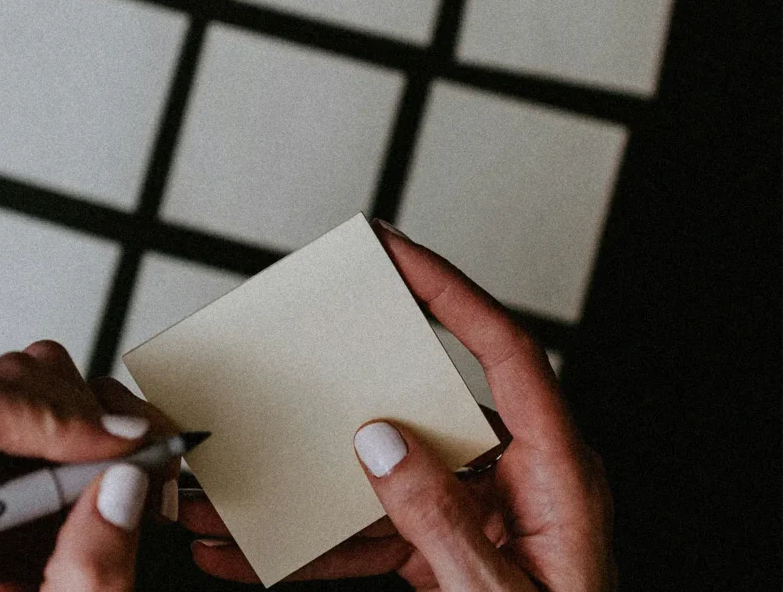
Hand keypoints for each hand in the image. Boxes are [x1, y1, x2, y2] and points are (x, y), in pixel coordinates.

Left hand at [0, 340, 178, 590]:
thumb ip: (91, 565)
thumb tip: (125, 479)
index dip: (47, 415)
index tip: (117, 444)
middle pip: (10, 383)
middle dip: (95, 421)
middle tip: (149, 466)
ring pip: (40, 376)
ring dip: (107, 417)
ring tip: (141, 473)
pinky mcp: (4, 447)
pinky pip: (59, 394)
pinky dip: (108, 422)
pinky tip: (126, 470)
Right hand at [182, 221, 614, 589]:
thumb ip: (443, 522)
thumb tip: (381, 443)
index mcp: (557, 473)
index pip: (506, 351)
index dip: (450, 290)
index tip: (395, 250)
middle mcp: (517, 478)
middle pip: (429, 400)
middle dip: (354, 383)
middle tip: (306, 341)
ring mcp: (481, 512)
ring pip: (387, 474)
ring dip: (315, 485)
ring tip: (245, 485)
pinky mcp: (451, 546)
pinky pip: (380, 528)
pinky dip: (325, 540)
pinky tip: (267, 551)